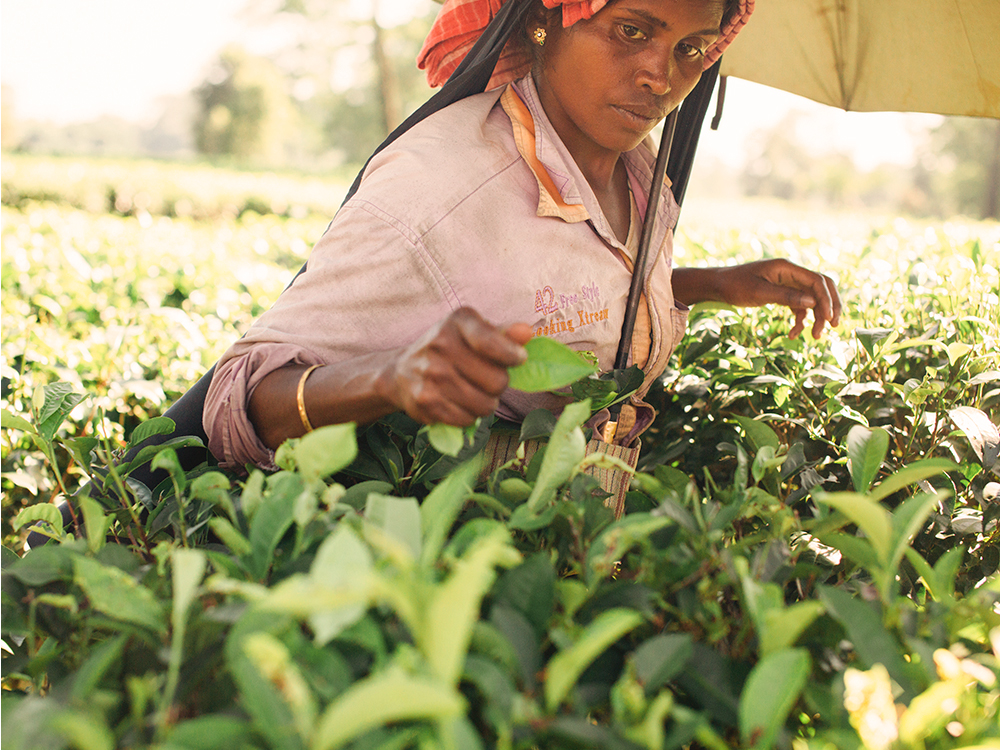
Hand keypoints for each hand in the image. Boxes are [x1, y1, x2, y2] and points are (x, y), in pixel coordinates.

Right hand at [382, 308, 531, 425]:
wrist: (402, 372)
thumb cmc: (450, 350)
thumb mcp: (474, 333)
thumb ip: (504, 334)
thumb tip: (527, 333)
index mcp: (458, 321)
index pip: (491, 343)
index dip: (512, 356)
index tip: (518, 359)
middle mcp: (440, 344)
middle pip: (497, 381)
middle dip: (499, 385)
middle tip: (487, 381)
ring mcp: (430, 374)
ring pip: (484, 405)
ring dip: (485, 404)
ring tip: (474, 393)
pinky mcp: (424, 401)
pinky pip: (466, 420)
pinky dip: (468, 417)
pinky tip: (458, 404)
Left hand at [715, 259, 841, 338]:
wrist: (717, 286)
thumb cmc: (735, 286)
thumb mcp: (759, 292)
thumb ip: (785, 296)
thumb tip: (812, 302)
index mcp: (786, 268)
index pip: (817, 281)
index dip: (826, 299)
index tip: (828, 319)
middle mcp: (790, 273)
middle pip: (820, 288)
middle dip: (829, 307)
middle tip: (834, 326)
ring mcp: (787, 283)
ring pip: (811, 299)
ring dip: (816, 317)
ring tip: (814, 336)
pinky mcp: (781, 293)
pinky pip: (798, 306)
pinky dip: (799, 320)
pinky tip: (793, 335)